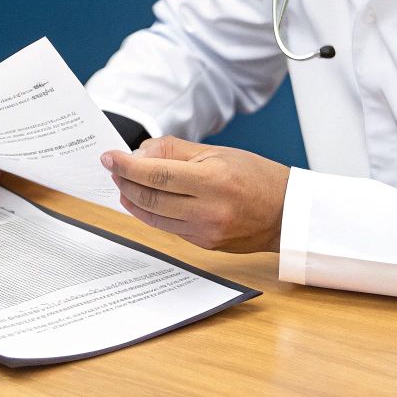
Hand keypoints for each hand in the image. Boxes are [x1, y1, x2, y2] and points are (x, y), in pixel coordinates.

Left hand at [100, 136, 289, 252]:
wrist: (287, 213)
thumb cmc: (256, 176)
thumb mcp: (217, 153)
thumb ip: (175, 151)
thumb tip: (140, 153)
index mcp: (213, 181)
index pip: (157, 174)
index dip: (127, 166)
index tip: (110, 157)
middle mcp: (209, 210)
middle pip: (151, 198)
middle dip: (125, 182)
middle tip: (114, 169)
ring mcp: (206, 232)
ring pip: (154, 218)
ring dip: (132, 200)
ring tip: (123, 184)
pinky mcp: (205, 244)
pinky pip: (168, 228)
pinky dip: (151, 214)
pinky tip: (143, 201)